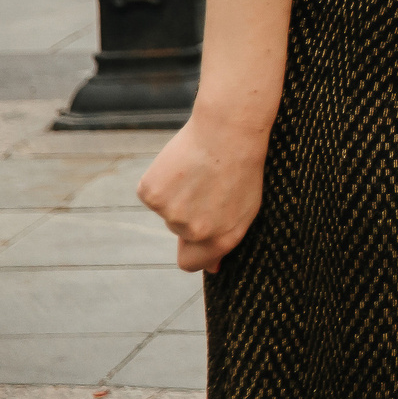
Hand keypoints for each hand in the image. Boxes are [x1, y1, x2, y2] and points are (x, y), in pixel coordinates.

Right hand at [138, 114, 269, 272]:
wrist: (229, 129)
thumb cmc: (243, 166)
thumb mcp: (246, 208)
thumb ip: (224, 239)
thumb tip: (213, 269)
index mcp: (222, 240)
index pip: (192, 263)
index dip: (193, 250)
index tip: (196, 236)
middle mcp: (195, 232)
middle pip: (180, 231)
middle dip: (191, 211)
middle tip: (209, 183)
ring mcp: (170, 214)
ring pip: (167, 210)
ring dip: (178, 194)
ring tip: (199, 171)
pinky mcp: (151, 194)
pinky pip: (152, 192)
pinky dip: (162, 179)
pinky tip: (182, 164)